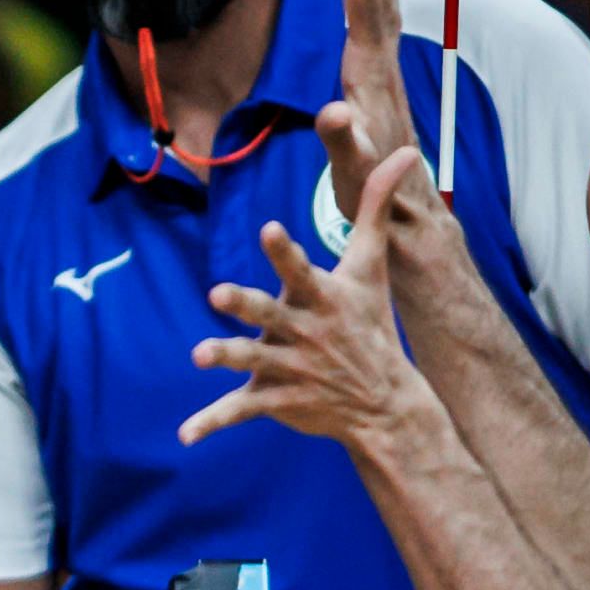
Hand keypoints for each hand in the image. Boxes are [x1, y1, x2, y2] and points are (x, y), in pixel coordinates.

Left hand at [180, 143, 438, 452]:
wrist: (383, 400)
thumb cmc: (371, 322)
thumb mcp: (373, 267)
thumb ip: (376, 209)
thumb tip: (405, 153)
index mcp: (321, 298)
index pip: (300, 270)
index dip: (284, 252)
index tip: (269, 231)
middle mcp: (303, 330)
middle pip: (270, 312)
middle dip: (245, 304)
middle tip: (217, 292)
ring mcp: (289, 366)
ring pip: (252, 359)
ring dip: (225, 355)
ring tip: (199, 355)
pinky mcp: (275, 398)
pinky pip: (239, 410)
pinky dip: (211, 423)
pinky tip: (184, 436)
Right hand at [330, 0, 431, 200]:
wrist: (410, 219)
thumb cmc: (376, 200)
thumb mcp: (353, 174)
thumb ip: (343, 143)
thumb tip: (330, 112)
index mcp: (369, 73)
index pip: (364, 1)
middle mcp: (380, 62)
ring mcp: (382, 69)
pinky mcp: (380, 79)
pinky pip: (380, 17)